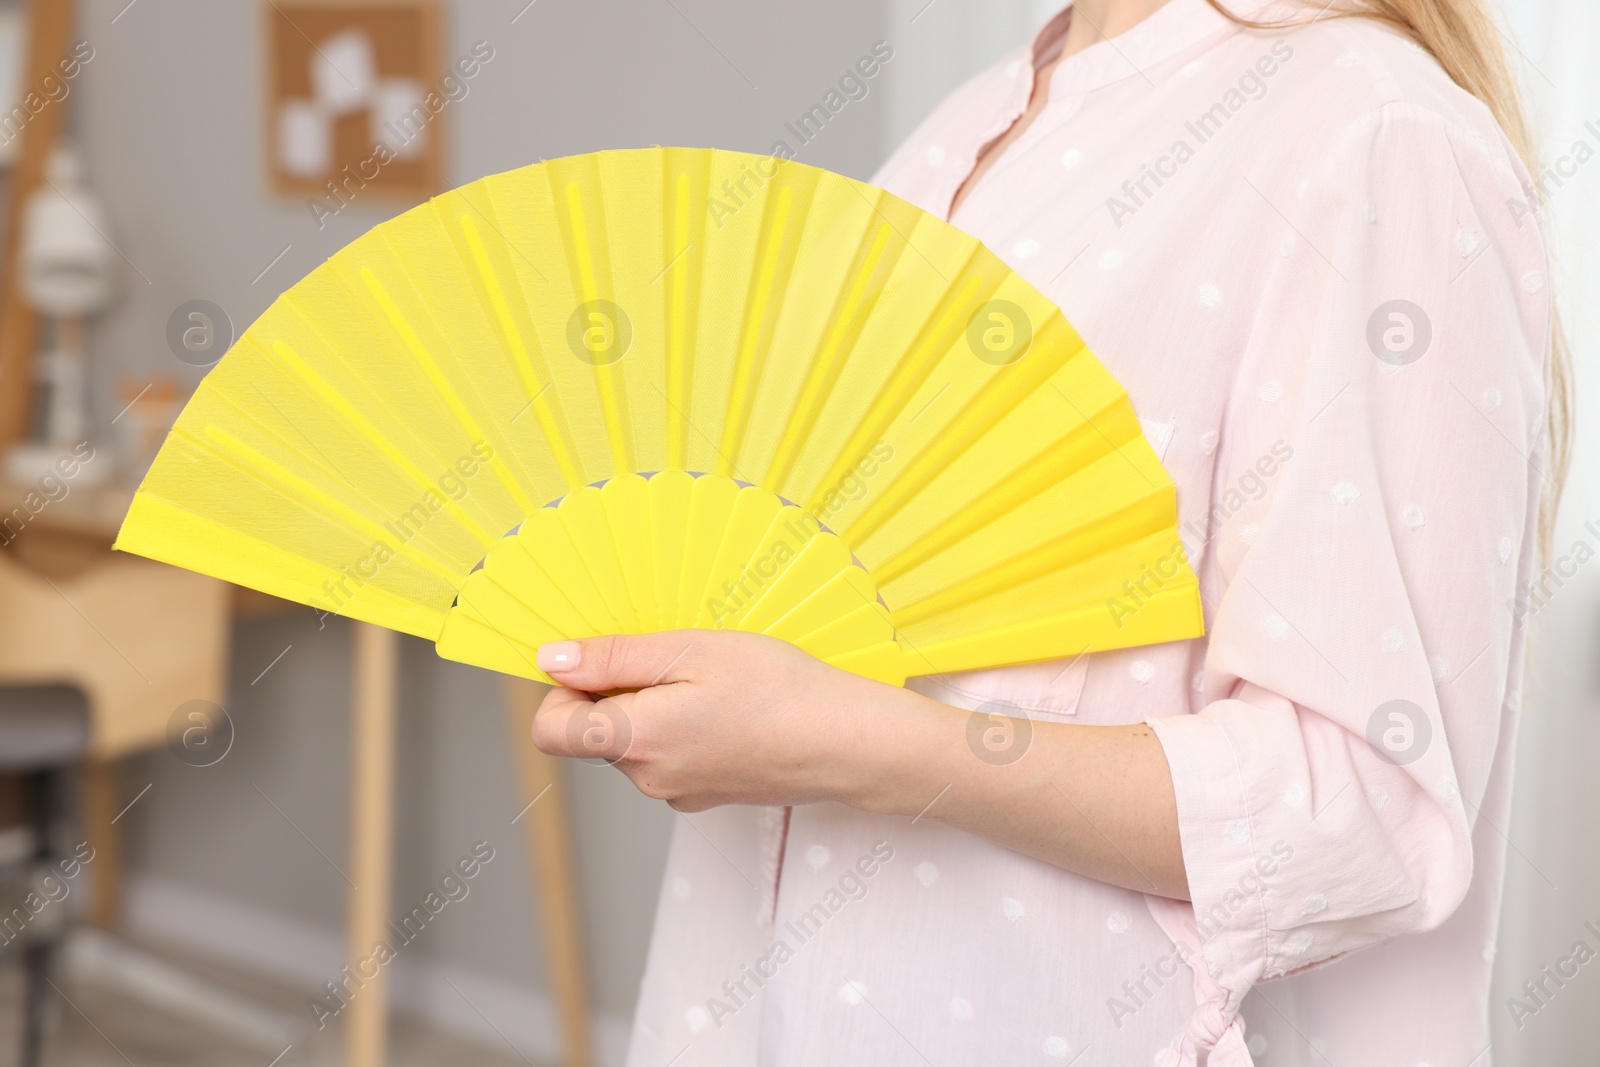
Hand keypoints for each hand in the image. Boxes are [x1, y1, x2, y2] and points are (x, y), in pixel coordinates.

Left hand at [530, 630, 917, 811]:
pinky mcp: (703, 795)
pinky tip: (730, 709)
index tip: (603, 659)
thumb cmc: (781, 690)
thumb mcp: (693, 651)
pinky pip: (669, 756)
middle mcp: (648, 778)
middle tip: (678, 658)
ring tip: (713, 682)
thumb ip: (614, 659)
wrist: (849, 743)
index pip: (550, 729)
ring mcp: (677, 793)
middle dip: (621, 691)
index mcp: (638, 740)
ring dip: (657, 707)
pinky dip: (685, 728)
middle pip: (596, 730)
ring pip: (636, 741)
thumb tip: (551, 660)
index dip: (564, 688)